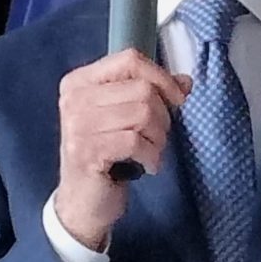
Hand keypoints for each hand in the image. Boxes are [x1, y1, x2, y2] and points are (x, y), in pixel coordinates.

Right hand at [55, 49, 189, 249]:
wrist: (84, 201)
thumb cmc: (107, 156)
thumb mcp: (127, 119)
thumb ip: (152, 95)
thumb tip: (185, 81)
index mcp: (80, 81)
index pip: (129, 59)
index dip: (161, 77)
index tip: (177, 100)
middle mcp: (74, 98)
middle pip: (142, 89)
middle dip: (163, 116)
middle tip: (157, 138)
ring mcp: (77, 124)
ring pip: (143, 113)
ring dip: (158, 138)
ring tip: (151, 152)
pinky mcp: (86, 150)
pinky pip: (136, 141)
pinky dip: (152, 155)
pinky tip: (147, 166)